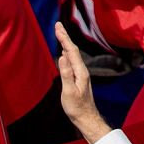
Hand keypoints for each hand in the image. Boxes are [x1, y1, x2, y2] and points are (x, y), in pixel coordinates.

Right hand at [54, 24, 111, 143]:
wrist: (86, 118)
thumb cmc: (77, 107)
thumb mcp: (69, 91)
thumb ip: (66, 73)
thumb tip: (62, 56)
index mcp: (80, 72)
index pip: (71, 51)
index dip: (64, 38)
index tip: (58, 27)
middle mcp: (82, 71)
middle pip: (73, 50)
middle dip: (65, 37)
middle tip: (58, 25)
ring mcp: (81, 74)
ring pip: (73, 55)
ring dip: (66, 43)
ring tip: (60, 34)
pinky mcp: (78, 78)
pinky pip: (72, 61)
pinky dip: (67, 53)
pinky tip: (64, 52)